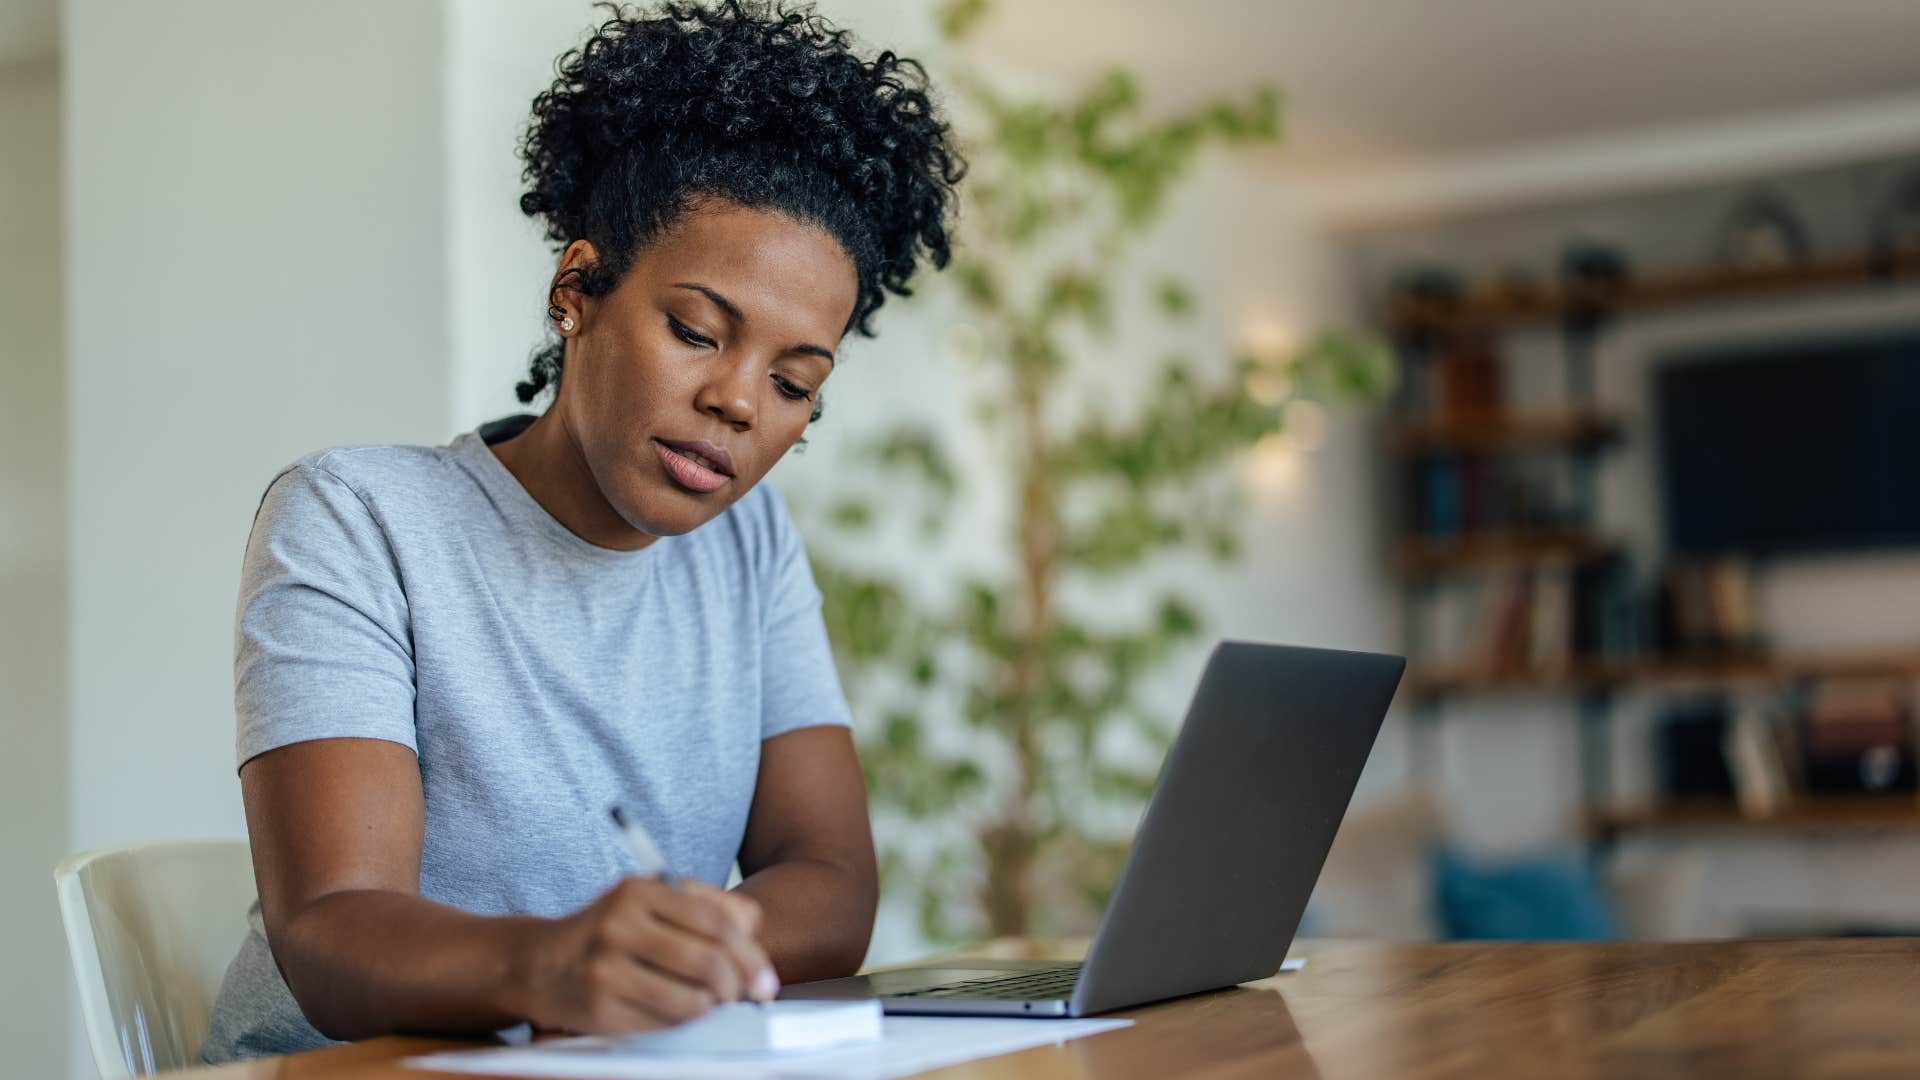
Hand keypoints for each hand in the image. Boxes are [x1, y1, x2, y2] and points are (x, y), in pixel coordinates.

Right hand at [515, 876, 777, 1034]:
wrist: (540, 963)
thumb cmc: (611, 933)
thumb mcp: (651, 902)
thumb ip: (706, 907)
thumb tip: (753, 929)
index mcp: (640, 890)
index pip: (717, 923)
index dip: (751, 954)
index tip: (765, 979)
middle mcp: (620, 925)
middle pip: (710, 962)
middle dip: (738, 986)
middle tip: (746, 996)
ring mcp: (606, 968)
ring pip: (692, 1000)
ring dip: (712, 1008)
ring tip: (711, 1003)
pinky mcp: (598, 1007)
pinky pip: (664, 1024)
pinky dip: (682, 1022)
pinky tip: (678, 1011)